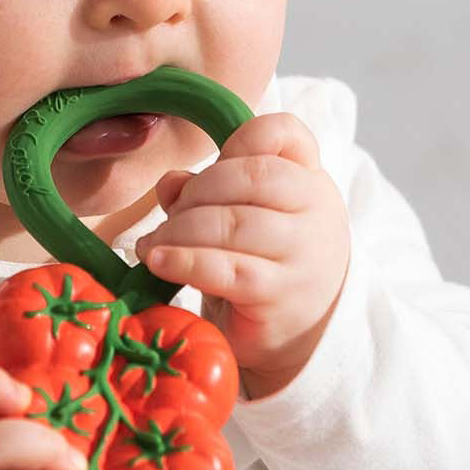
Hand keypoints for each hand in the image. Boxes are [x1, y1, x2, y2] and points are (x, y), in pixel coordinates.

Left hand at [134, 112, 350, 398]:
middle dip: (197, 192)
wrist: (296, 335)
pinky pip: (227, 269)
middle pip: (251, 176)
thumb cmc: (262, 262)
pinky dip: (185, 261)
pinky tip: (158, 261)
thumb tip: (170, 182)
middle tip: (169, 217)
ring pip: (235, 223)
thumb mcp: (241, 216)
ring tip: (153, 245)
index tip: (216, 158)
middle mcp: (316, 211)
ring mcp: (303, 255)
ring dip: (180, 230)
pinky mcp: (280, 297)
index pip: (288, 133)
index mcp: (309, 180)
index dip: (244, 137)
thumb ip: (206, 189)